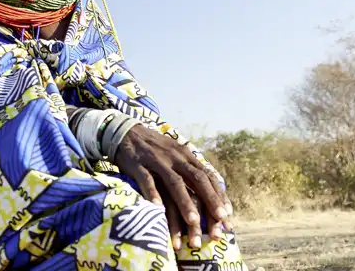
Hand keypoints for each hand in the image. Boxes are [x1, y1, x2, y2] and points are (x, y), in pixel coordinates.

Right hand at [113, 124, 232, 250]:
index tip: (227, 214)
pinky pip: (147, 181)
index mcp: (186, 156)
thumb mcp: (176, 155)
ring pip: (174, 182)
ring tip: (193, 222)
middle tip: (220, 220)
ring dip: (185, 202)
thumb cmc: (155, 150)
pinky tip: (157, 208)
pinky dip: (152, 194)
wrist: (126, 133)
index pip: (207, 175)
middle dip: (210, 200)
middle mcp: (175, 157)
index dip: (218, 194)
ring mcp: (157, 161)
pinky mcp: (138, 165)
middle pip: (196, 179)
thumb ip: (189, 172)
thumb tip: (208, 195)